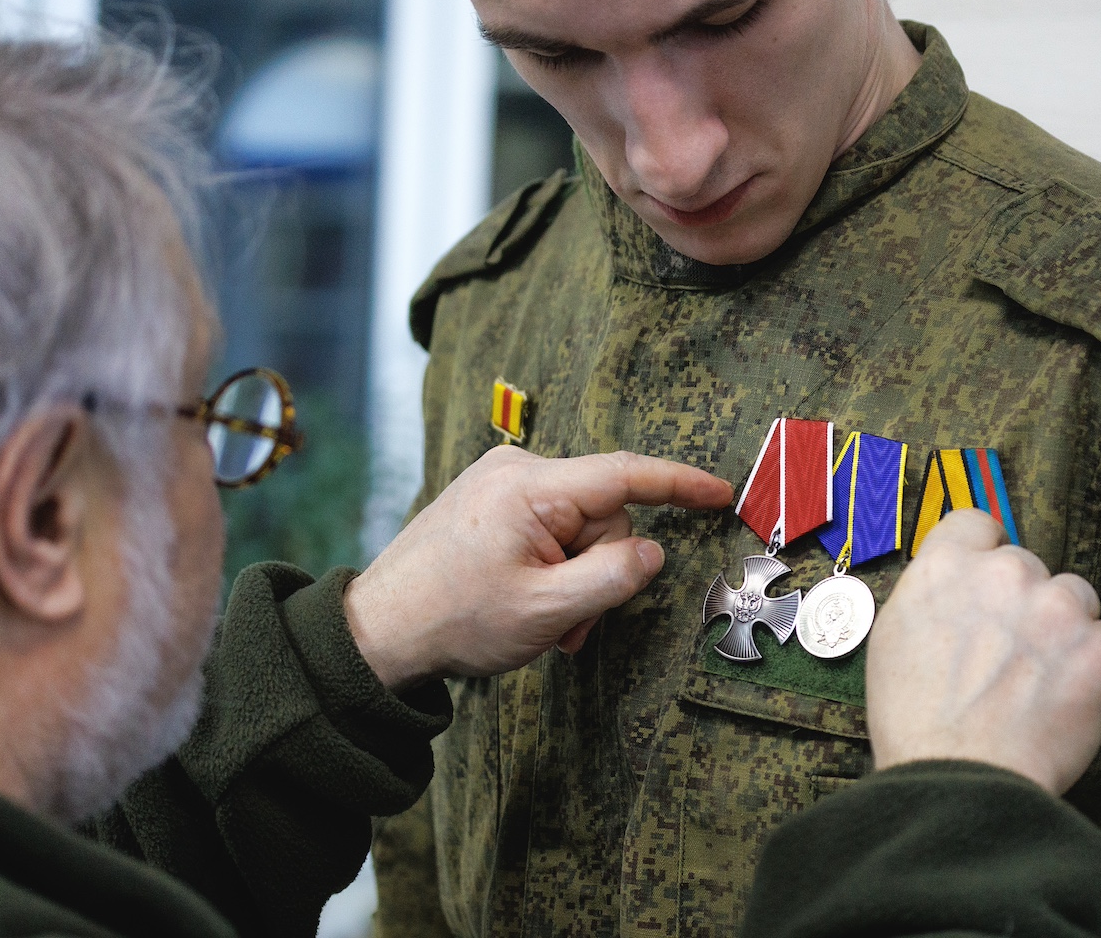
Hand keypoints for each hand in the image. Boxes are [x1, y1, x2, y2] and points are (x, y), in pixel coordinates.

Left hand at [345, 446, 732, 689]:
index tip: (721, 492)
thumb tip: (653, 553)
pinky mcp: (492, 499)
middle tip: (568, 625)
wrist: (379, 630)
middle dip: (599, 572)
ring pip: (579, 527)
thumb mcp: (546, 610)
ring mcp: (501, 482)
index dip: (679, 483)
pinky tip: (529, 598)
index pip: (624, 474)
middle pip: (603, 515)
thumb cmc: (454, 620)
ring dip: (574, 579)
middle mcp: (516, 469)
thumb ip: (612, 579)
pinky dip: (553, 566)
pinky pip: (550, 526)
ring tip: (543, 621)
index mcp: (530, 488)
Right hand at [865, 510, 1100, 794]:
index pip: (977, 524)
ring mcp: (1057, 607)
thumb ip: (933, 594)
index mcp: (946, 564)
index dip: (981, 554)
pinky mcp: (1100, 649)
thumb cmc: (913, 719)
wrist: (960, 778)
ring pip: (1073, 597)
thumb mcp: (893, 635)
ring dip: (1061, 627)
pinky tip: (1058, 702)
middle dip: (1021, 600)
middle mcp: (1005, 572)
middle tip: (1005, 652)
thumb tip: (958, 587)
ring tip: (1036, 679)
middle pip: (1027, 565)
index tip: (983, 584)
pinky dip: (1088, 668)